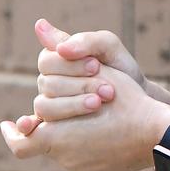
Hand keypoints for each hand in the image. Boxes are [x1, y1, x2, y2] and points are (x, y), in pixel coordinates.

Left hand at [1, 63, 169, 170]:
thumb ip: (64, 50)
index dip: (18, 129)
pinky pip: (83, 158)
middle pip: (50, 135)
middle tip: (81, 103)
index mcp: (55, 134)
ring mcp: (80, 168)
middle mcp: (63, 157)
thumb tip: (39, 25)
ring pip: (67, 147)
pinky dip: (89, 144)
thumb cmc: (128, 100)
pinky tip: (104, 130)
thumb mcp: (98, 68)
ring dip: (76, 130)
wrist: (158, 133)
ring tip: (96, 114)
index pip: (24, 136)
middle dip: (62, 116)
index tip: (14, 123)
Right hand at [17, 19, 147, 135]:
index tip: (95, 66)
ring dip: (73, 105)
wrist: (138, 98)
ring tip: (99, 103)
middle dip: (79, 86)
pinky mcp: (55, 127)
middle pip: (47, 84)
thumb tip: (61, 48)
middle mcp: (49, 82)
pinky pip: (35, 130)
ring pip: (45, 106)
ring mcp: (50, 104)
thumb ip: (87, 41)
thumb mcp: (110, 47)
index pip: (47, 60)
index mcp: (57, 59)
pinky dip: (31, 127)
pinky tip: (36, 128)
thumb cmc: (122, 69)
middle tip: (107, 89)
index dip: (70, 64)